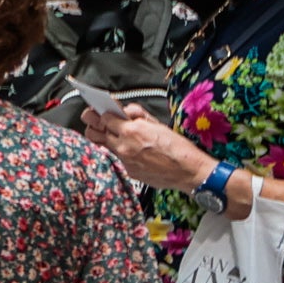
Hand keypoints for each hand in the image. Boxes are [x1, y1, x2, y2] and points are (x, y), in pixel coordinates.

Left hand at [81, 107, 207, 193]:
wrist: (188, 171)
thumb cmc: (177, 147)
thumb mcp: (158, 124)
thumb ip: (137, 116)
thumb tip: (123, 111)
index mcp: (132, 131)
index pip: (104, 118)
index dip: (105, 115)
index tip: (106, 114)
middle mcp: (124, 146)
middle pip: (96, 133)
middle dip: (97, 126)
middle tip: (100, 123)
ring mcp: (124, 160)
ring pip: (103, 146)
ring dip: (105, 139)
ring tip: (112, 136)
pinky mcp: (128, 171)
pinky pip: (117, 158)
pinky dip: (121, 153)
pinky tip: (133, 152)